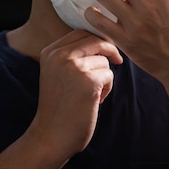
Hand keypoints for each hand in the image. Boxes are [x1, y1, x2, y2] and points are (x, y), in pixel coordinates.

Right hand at [27, 30, 121, 160]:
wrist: (51, 136)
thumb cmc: (58, 107)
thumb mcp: (56, 73)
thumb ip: (71, 56)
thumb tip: (101, 40)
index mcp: (50, 52)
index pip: (80, 32)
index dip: (97, 39)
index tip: (106, 50)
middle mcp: (59, 56)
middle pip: (94, 40)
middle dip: (110, 50)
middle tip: (117, 61)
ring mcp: (73, 67)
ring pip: (104, 60)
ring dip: (105, 76)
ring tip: (93, 94)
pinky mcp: (88, 81)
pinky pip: (109, 75)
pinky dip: (107, 88)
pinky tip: (96, 101)